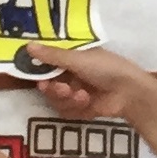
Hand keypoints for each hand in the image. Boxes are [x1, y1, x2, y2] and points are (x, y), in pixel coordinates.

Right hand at [29, 44, 156, 123]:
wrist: (128, 92)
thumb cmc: (105, 68)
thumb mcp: (77, 59)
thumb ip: (52, 55)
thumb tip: (27, 46)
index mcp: (71, 58)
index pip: (47, 64)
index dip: (39, 70)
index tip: (34, 75)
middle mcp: (70, 75)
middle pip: (47, 85)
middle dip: (53, 89)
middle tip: (61, 88)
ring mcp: (74, 93)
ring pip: (55, 100)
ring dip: (66, 98)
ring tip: (81, 95)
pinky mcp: (80, 109)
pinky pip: (65, 111)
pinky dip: (75, 107)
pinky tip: (87, 102)